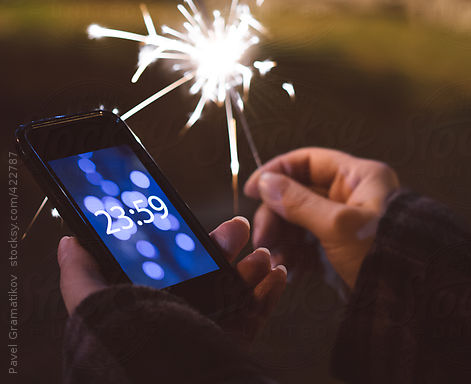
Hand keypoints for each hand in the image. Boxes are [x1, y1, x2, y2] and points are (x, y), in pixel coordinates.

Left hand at [57, 216, 286, 332]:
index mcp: (152, 303)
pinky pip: (256, 318)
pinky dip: (270, 295)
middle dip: (229, 248)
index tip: (207, 224)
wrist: (164, 380)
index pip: (176, 265)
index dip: (195, 242)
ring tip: (263, 257)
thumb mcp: (95, 306)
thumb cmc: (128, 345)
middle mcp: (181, 317)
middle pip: (212, 273)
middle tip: (239, 229)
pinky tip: (277, 277)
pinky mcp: (230, 346)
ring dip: (253, 269)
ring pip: (237, 292)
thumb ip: (82, 275)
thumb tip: (70, 241)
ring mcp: (208, 332)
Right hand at [244, 147, 398, 288]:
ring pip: (300, 220)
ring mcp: (346, 222)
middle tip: (262, 238)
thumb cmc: (382, 253)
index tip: (253, 189)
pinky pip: (309, 243)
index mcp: (358, 176)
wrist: (412, 300)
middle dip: (277, 214)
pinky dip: (294, 253)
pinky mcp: (341, 248)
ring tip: (273, 257)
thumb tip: (266, 183)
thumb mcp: (337, 224)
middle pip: (300, 192)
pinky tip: (286, 267)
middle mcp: (352, 194)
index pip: (309, 161)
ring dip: (282, 237)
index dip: (278, 171)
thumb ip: (298, 202)